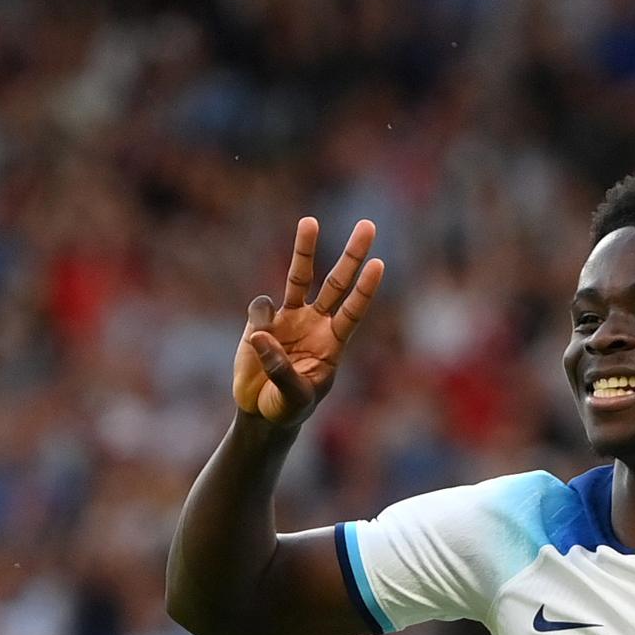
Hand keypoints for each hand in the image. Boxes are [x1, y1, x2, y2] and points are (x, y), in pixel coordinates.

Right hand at [235, 216, 384, 424]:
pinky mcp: (262, 321)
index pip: (353, 311)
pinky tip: (256, 344)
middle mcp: (315, 323)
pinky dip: (259, 320)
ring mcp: (289, 318)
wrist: (262, 413)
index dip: (365, 289)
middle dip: (352, 254)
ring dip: (305, 249)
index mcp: (332, 343)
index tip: (379, 264)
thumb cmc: (287, 408)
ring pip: (299, 276)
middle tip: (369, 226)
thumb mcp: (293, 398)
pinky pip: (261, 307)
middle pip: (336, 282)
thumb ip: (281, 370)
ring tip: (310, 221)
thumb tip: (262, 335)